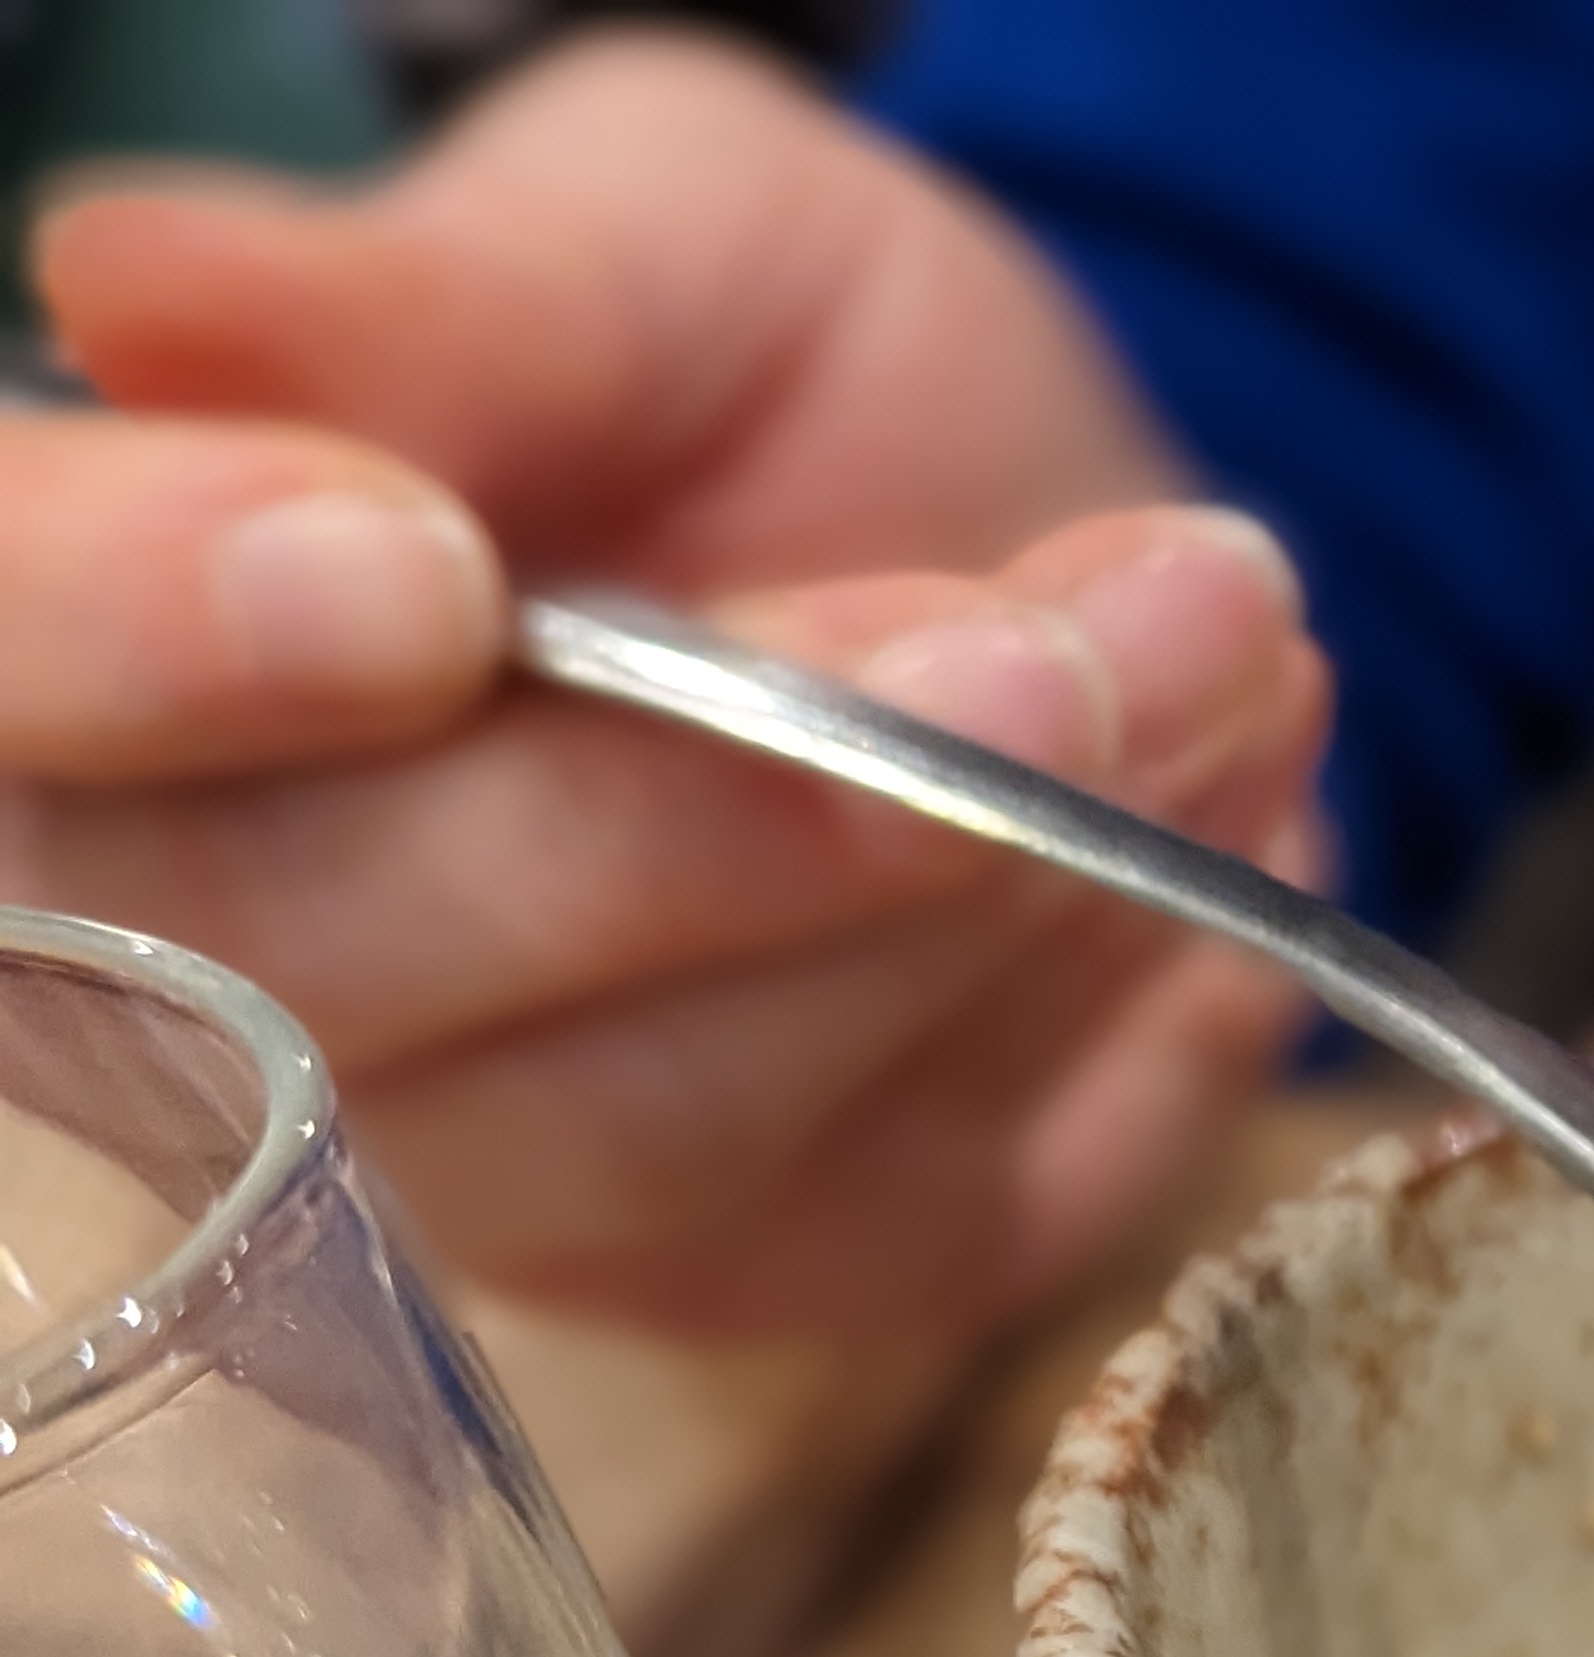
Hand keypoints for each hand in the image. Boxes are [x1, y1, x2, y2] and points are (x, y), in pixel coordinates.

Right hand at [2, 32, 1333, 1333]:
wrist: (1050, 532)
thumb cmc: (783, 373)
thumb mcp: (658, 234)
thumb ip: (453, 295)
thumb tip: (141, 286)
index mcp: (123, 659)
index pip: (6, 692)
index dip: (148, 643)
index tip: (414, 569)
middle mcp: (253, 961)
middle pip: (343, 969)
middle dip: (730, 800)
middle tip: (1048, 627)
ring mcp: (504, 1159)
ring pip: (663, 1117)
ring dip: (973, 895)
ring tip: (1217, 642)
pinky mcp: (770, 1264)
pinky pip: (919, 1210)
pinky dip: (1120, 1014)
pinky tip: (1247, 813)